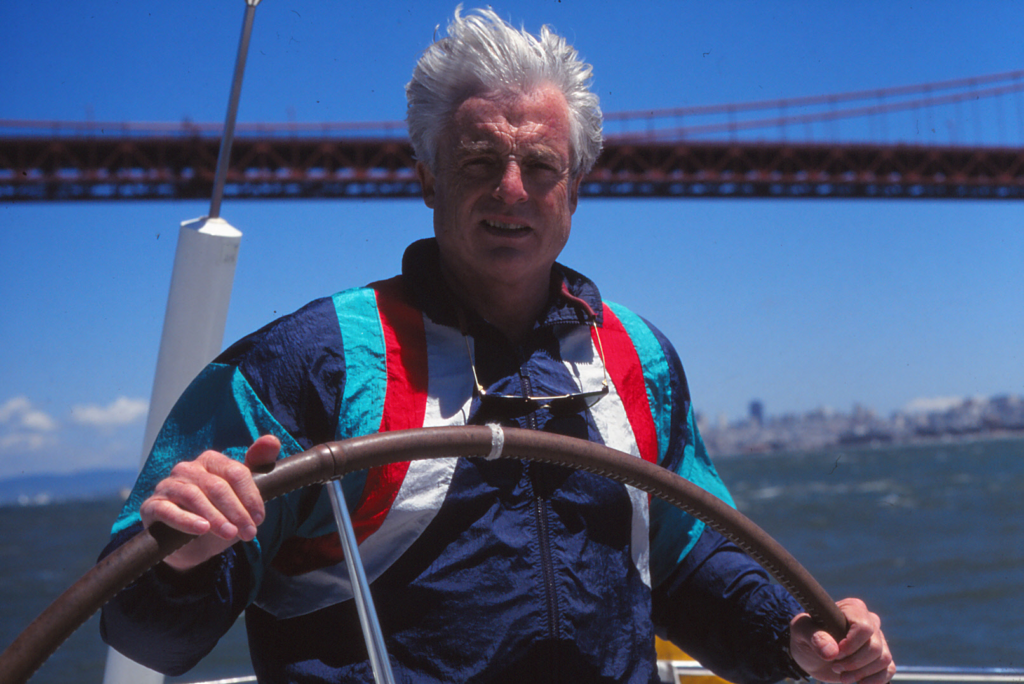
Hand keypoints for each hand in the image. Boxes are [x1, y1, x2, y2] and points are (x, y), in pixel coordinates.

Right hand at [139, 435, 280, 570]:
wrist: (193, 546)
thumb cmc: (221, 514)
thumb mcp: (242, 495)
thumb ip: (258, 465)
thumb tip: (272, 439)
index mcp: (211, 461)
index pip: (235, 472)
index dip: (250, 496)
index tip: (259, 518)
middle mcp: (187, 469)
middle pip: (216, 485)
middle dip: (236, 511)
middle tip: (249, 533)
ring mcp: (167, 486)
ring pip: (193, 496)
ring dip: (215, 517)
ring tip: (230, 534)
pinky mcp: (152, 507)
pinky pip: (167, 510)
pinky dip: (186, 520)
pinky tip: (202, 530)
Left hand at [790, 598, 894, 683]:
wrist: (811, 656)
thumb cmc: (806, 636)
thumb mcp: (801, 631)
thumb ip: (814, 636)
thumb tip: (832, 651)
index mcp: (852, 608)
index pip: (864, 627)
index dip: (851, 645)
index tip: (835, 654)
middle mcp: (870, 621)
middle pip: (874, 647)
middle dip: (854, 663)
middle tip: (835, 667)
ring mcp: (878, 639)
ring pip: (883, 659)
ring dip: (862, 673)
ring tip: (843, 677)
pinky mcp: (881, 657)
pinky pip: (889, 669)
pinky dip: (875, 680)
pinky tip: (859, 683)